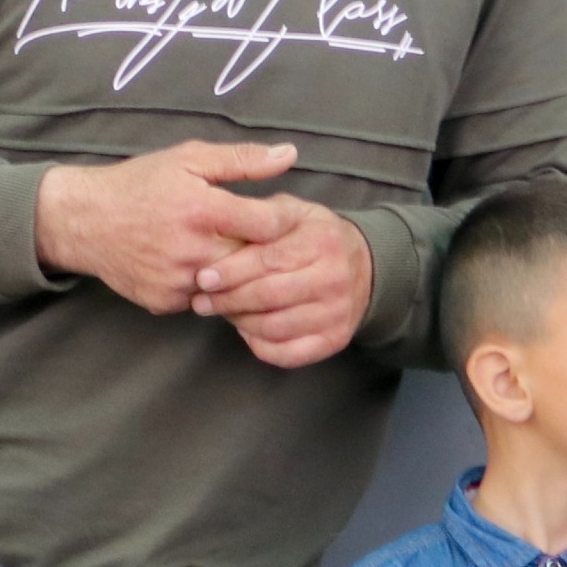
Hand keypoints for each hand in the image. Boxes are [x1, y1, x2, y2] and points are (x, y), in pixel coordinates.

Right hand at [34, 140, 298, 313]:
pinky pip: (206, 299)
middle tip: (264, 237)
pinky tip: (205, 267)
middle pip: (255, 261)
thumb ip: (242, 159)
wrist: (84, 220)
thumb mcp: (189, 158)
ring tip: (235, 250)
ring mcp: (178, 281)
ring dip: (241, 271)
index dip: (283, 219)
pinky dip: (212, 286)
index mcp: (202, 210)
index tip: (283, 215)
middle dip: (265, 249)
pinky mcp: (166, 301)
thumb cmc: (141, 183)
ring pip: (233, 285)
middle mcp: (191, 251)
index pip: (269, 225)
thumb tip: (290, 154)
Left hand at [194, 198, 374, 367]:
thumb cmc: (314, 237)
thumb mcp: (294, 212)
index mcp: (322, 240)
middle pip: (268, 296)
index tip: (203, 278)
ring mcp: (337, 312)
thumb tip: (219, 227)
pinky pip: (287, 354)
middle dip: (228, 300)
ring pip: (274, 327)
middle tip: (202, 301)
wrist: (364, 266)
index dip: (230, 271)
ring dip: (240, 323)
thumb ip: (261, 215)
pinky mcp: (335, 339)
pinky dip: (260, 346)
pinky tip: (248, 330)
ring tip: (223, 312)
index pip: (267, 260)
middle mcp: (334, 277)